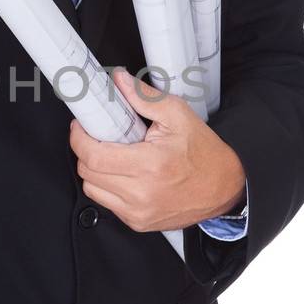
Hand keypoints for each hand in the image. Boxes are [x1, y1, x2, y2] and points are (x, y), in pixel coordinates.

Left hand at [68, 68, 245, 232]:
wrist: (225, 187)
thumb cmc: (204, 153)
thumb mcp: (178, 115)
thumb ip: (145, 97)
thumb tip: (119, 81)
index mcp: (150, 165)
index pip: (93, 156)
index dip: (78, 138)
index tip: (81, 127)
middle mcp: (141, 193)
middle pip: (87, 172)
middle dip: (86, 151)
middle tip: (98, 137)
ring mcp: (139, 212)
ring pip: (92, 189)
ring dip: (95, 170)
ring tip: (112, 156)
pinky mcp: (139, 223)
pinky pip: (107, 204)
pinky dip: (108, 187)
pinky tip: (123, 175)